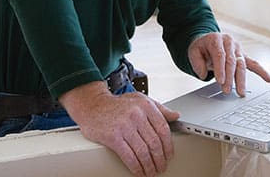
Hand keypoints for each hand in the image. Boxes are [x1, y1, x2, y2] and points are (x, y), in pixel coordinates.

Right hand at [60, 81, 179, 176]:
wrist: (93, 106)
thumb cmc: (117, 104)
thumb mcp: (140, 100)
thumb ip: (159, 108)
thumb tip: (175, 116)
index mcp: (145, 105)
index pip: (163, 129)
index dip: (168, 145)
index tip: (169, 155)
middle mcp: (136, 114)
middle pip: (154, 142)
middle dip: (159, 158)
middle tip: (161, 167)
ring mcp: (124, 125)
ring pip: (143, 151)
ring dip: (149, 165)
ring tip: (151, 172)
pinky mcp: (113, 137)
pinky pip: (128, 156)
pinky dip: (136, 167)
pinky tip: (138, 171)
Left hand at [188, 32, 269, 95]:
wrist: (208, 40)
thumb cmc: (201, 47)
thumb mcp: (193, 51)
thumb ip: (196, 62)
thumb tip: (203, 74)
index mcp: (216, 39)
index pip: (220, 55)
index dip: (220, 69)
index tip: (220, 81)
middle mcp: (229, 42)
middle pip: (231, 61)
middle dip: (230, 77)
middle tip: (227, 90)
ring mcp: (238, 48)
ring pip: (241, 65)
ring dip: (241, 79)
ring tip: (241, 92)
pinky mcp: (243, 55)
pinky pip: (253, 63)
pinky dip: (262, 71)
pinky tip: (268, 79)